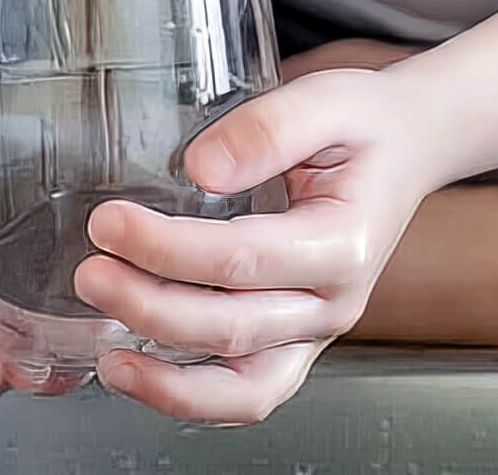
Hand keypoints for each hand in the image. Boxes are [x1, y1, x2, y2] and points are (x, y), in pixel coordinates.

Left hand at [73, 59, 444, 423]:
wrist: (406, 150)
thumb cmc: (366, 127)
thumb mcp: (328, 99)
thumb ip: (268, 128)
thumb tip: (201, 167)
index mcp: (344, 244)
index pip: (242, 260)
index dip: (166, 249)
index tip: (110, 224)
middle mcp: (334, 302)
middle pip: (231, 327)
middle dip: (149, 307)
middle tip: (91, 272)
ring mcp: (315, 332)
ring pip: (243, 388)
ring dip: (167, 381)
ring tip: (107, 356)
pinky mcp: (295, 343)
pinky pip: (247, 393)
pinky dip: (191, 398)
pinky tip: (138, 371)